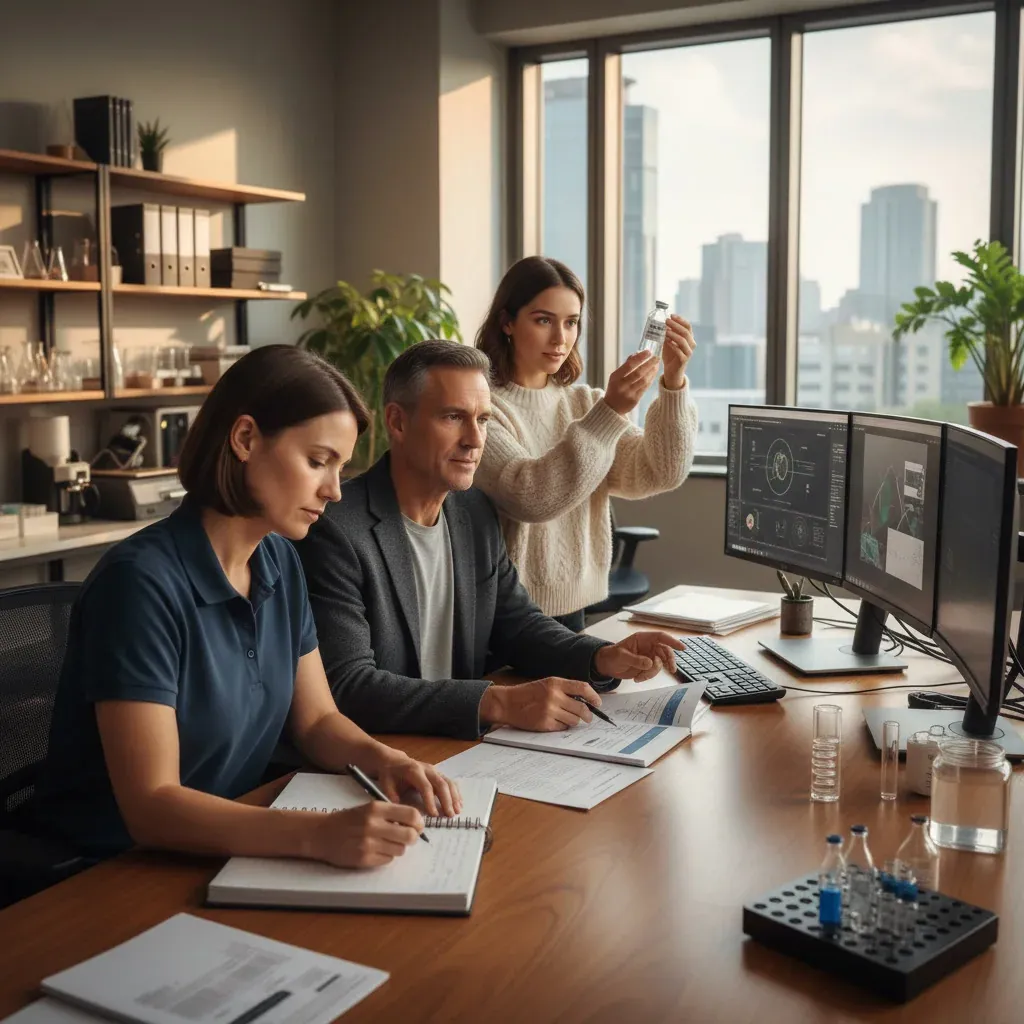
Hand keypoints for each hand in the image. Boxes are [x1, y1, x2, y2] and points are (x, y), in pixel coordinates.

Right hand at [308, 801, 423, 868]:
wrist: (322, 833)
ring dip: (398, 848)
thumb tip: (416, 823)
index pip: (411, 815)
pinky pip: (388, 860)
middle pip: (410, 835)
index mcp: (376, 808)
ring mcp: (368, 843)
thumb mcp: (369, 809)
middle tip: (407, 837)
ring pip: (400, 849)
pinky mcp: (364, 859)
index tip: (418, 826)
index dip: (419, 822)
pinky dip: (386, 856)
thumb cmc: (349, 820)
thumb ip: (391, 813)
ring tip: (386, 843)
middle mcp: (373, 825)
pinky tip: (375, 850)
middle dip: (412, 838)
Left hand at [375, 757, 461, 817]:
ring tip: (458, 810)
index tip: (434, 815)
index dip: (431, 801)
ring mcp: (434, 770)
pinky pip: (449, 781)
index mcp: (413, 771)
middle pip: (441, 784)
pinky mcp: (437, 773)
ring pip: (448, 782)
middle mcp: (426, 769)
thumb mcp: (385, 784)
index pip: (425, 787)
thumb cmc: (389, 774)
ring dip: (454, 796)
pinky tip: (459, 802)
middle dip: (447, 800)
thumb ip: (392, 797)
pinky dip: (456, 792)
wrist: (393, 760)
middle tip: (450, 815)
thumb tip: (400, 812)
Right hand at [480, 677, 603, 731]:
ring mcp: (549, 711)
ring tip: (566, 718)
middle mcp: (553, 696)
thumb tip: (586, 701)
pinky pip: (563, 728)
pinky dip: (562, 726)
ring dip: (573, 721)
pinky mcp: (545, 724)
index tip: (597, 703)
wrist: (507, 703)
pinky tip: (555, 722)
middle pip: (581, 708)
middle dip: (587, 715)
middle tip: (588, 717)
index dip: (594, 697)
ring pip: (574, 720)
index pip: (582, 688)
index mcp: (555, 683)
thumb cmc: (528, 693)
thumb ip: (564, 689)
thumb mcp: (546, 684)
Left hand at [594, 631, 685, 681]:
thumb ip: (636, 660)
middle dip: (669, 660)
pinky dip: (648, 677)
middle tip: (671, 669)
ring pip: (660, 664)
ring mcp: (648, 657)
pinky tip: (637, 678)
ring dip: (653, 672)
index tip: (682, 648)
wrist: (606, 666)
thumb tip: (650, 663)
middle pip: (665, 651)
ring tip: (640, 677)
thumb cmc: (612, 656)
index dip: (672, 641)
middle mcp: (648, 647)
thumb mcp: (622, 656)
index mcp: (642, 639)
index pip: (660, 637)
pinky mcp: (647, 667)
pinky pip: (654, 672)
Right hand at [604, 351, 659, 415]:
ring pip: (643, 380)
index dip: (640, 358)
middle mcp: (621, 385)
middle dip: (649, 364)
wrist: (611, 408)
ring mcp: (628, 393)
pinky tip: (654, 374)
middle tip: (656, 357)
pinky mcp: (634, 400)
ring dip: (652, 372)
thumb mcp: (615, 377)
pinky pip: (645, 388)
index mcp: (615, 377)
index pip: (629, 365)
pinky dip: (650, 380)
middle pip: (638, 373)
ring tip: (657, 365)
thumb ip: (625, 366)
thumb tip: (636, 354)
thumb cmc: (614, 389)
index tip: (648, 352)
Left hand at [662, 316, 694, 389]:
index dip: (680, 320)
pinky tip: (666, 342)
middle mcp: (691, 345)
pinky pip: (679, 351)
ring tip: (665, 331)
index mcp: (689, 339)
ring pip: (683, 341)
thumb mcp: (668, 342)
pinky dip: (672, 345)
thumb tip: (660, 322)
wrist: (672, 372)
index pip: (688, 326)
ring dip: (673, 334)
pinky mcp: (683, 360)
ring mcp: (688, 353)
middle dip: (675, 325)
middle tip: (666, 321)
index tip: (671, 315)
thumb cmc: (670, 356)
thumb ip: (667, 334)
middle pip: (686, 332)